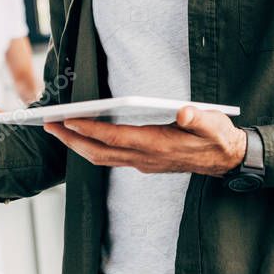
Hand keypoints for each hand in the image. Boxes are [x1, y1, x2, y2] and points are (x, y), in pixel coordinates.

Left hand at [43, 106, 247, 175]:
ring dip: (77, 146)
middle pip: (99, 153)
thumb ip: (198, 118)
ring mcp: (143, 163)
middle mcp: (145, 158)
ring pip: (101, 158)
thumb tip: (184, 111)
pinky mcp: (143, 162)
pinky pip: (110, 159)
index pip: (116, 138)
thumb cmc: (217, 137)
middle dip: (71, 140)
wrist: (225, 160)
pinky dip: (91, 148)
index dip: (91, 130)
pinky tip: (83, 136)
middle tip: (48, 124)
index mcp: (157, 145)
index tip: (69, 120)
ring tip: (57, 129)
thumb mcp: (214, 124)